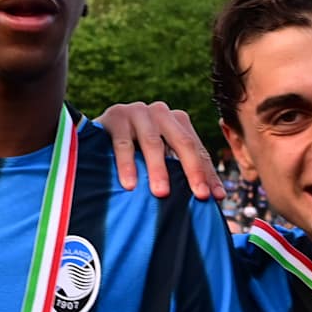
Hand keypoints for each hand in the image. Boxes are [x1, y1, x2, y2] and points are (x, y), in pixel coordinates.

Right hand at [96, 102, 224, 200]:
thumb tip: (212, 199)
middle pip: (183, 142)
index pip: (197, 149)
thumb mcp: (160, 155)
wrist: (95, 132)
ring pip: (153, 143)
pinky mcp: (115, 116)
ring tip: (161, 193)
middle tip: (200, 195)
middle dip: (193, 170)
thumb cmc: (134, 151)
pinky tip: (129, 185)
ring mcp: (138, 112)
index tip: (215, 197)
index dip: (207, 173)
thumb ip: (179, 169)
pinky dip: (127, 165)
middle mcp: (161, 113)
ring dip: (158, 170)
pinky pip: (123, 144)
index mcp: (178, 120)